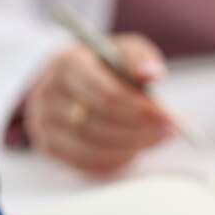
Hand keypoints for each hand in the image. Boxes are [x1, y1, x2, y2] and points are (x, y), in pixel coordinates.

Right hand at [24, 33, 174, 171]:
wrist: (81, 79)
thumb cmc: (107, 65)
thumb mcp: (125, 51)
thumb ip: (139, 58)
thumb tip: (151, 72)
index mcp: (67, 63)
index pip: (105, 94)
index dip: (140, 109)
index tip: (169, 118)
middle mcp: (48, 92)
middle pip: (97, 123)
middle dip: (139, 131)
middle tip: (170, 132)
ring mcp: (44, 122)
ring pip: (92, 147)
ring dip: (131, 147)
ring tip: (157, 138)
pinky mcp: (50, 146)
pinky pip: (87, 163)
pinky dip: (117, 159)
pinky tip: (135, 148)